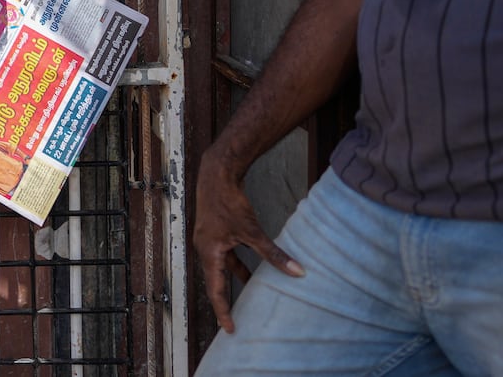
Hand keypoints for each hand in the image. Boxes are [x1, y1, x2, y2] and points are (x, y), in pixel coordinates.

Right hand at [192, 151, 303, 334]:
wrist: (217, 174)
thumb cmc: (229, 201)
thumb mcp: (252, 230)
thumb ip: (273, 254)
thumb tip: (297, 272)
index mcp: (209, 252)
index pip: (215, 290)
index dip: (223, 311)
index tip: (230, 329)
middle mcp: (204, 248)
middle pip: (216, 281)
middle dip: (226, 300)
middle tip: (235, 320)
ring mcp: (208, 239)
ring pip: (222, 266)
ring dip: (235, 279)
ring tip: (248, 294)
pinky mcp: (215, 231)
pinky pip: (225, 255)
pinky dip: (237, 263)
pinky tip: (251, 268)